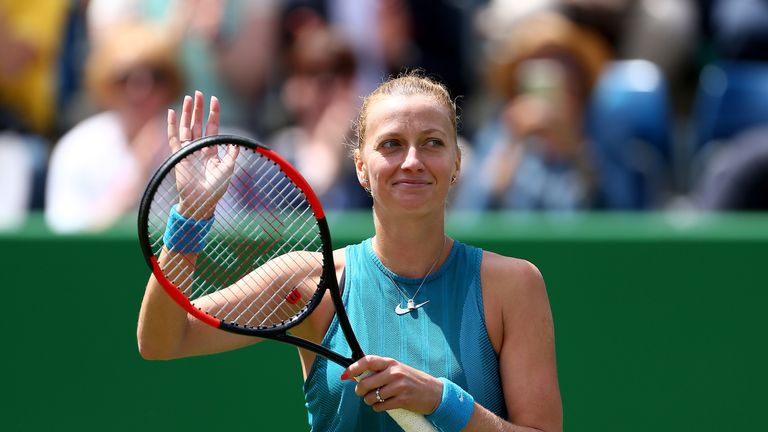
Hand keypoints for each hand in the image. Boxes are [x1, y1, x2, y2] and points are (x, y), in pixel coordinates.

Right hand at [168, 91, 238, 218]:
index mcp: (212, 151)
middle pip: (198, 124)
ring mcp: (187, 151)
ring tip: (188, 98)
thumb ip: (231, 154)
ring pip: (186, 128)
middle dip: (199, 109)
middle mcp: (199, 149)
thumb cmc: (216, 188)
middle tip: (199, 93)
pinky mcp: (178, 156)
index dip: (213, 114)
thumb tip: (236, 141)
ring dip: (187, 113)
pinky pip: (173, 138)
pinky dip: (171, 126)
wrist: (202, 201)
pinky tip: (171, 113)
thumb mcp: (228, 169)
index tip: (215, 99)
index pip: (212, 128)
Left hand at [344, 355, 442, 414]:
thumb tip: (356, 375)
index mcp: (391, 363)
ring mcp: (398, 386)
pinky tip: (384, 404)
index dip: (354, 367)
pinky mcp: (402, 400)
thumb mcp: (397, 370)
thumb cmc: (412, 380)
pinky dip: (378, 407)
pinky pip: (380, 406)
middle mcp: (394, 372)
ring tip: (377, 399)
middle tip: (362, 393)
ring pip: (371, 397)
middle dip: (360, 391)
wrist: (434, 392)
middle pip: (365, 383)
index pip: (368, 361)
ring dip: (370, 401)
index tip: (345, 374)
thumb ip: (380, 371)